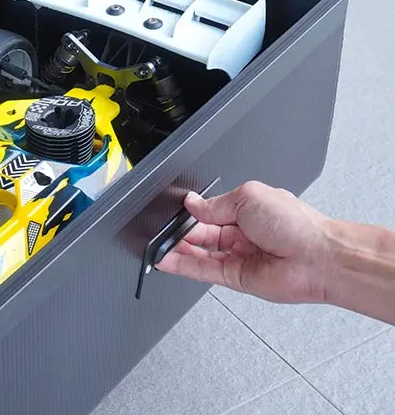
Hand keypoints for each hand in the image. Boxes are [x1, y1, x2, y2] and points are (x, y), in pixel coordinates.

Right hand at [156, 181, 335, 303]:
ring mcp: (238, 256)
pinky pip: (202, 270)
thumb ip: (215, 204)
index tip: (175, 211)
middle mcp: (242, 234)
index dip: (192, 212)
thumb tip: (193, 204)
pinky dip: (182, 266)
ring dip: (178, 249)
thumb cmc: (297, 225)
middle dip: (181, 231)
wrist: (317, 259)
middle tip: (163, 231)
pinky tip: (167, 260)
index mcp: (247, 210)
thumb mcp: (248, 197)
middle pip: (202, 233)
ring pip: (199, 253)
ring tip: (158, 247)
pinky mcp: (235, 277)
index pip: (210, 212)